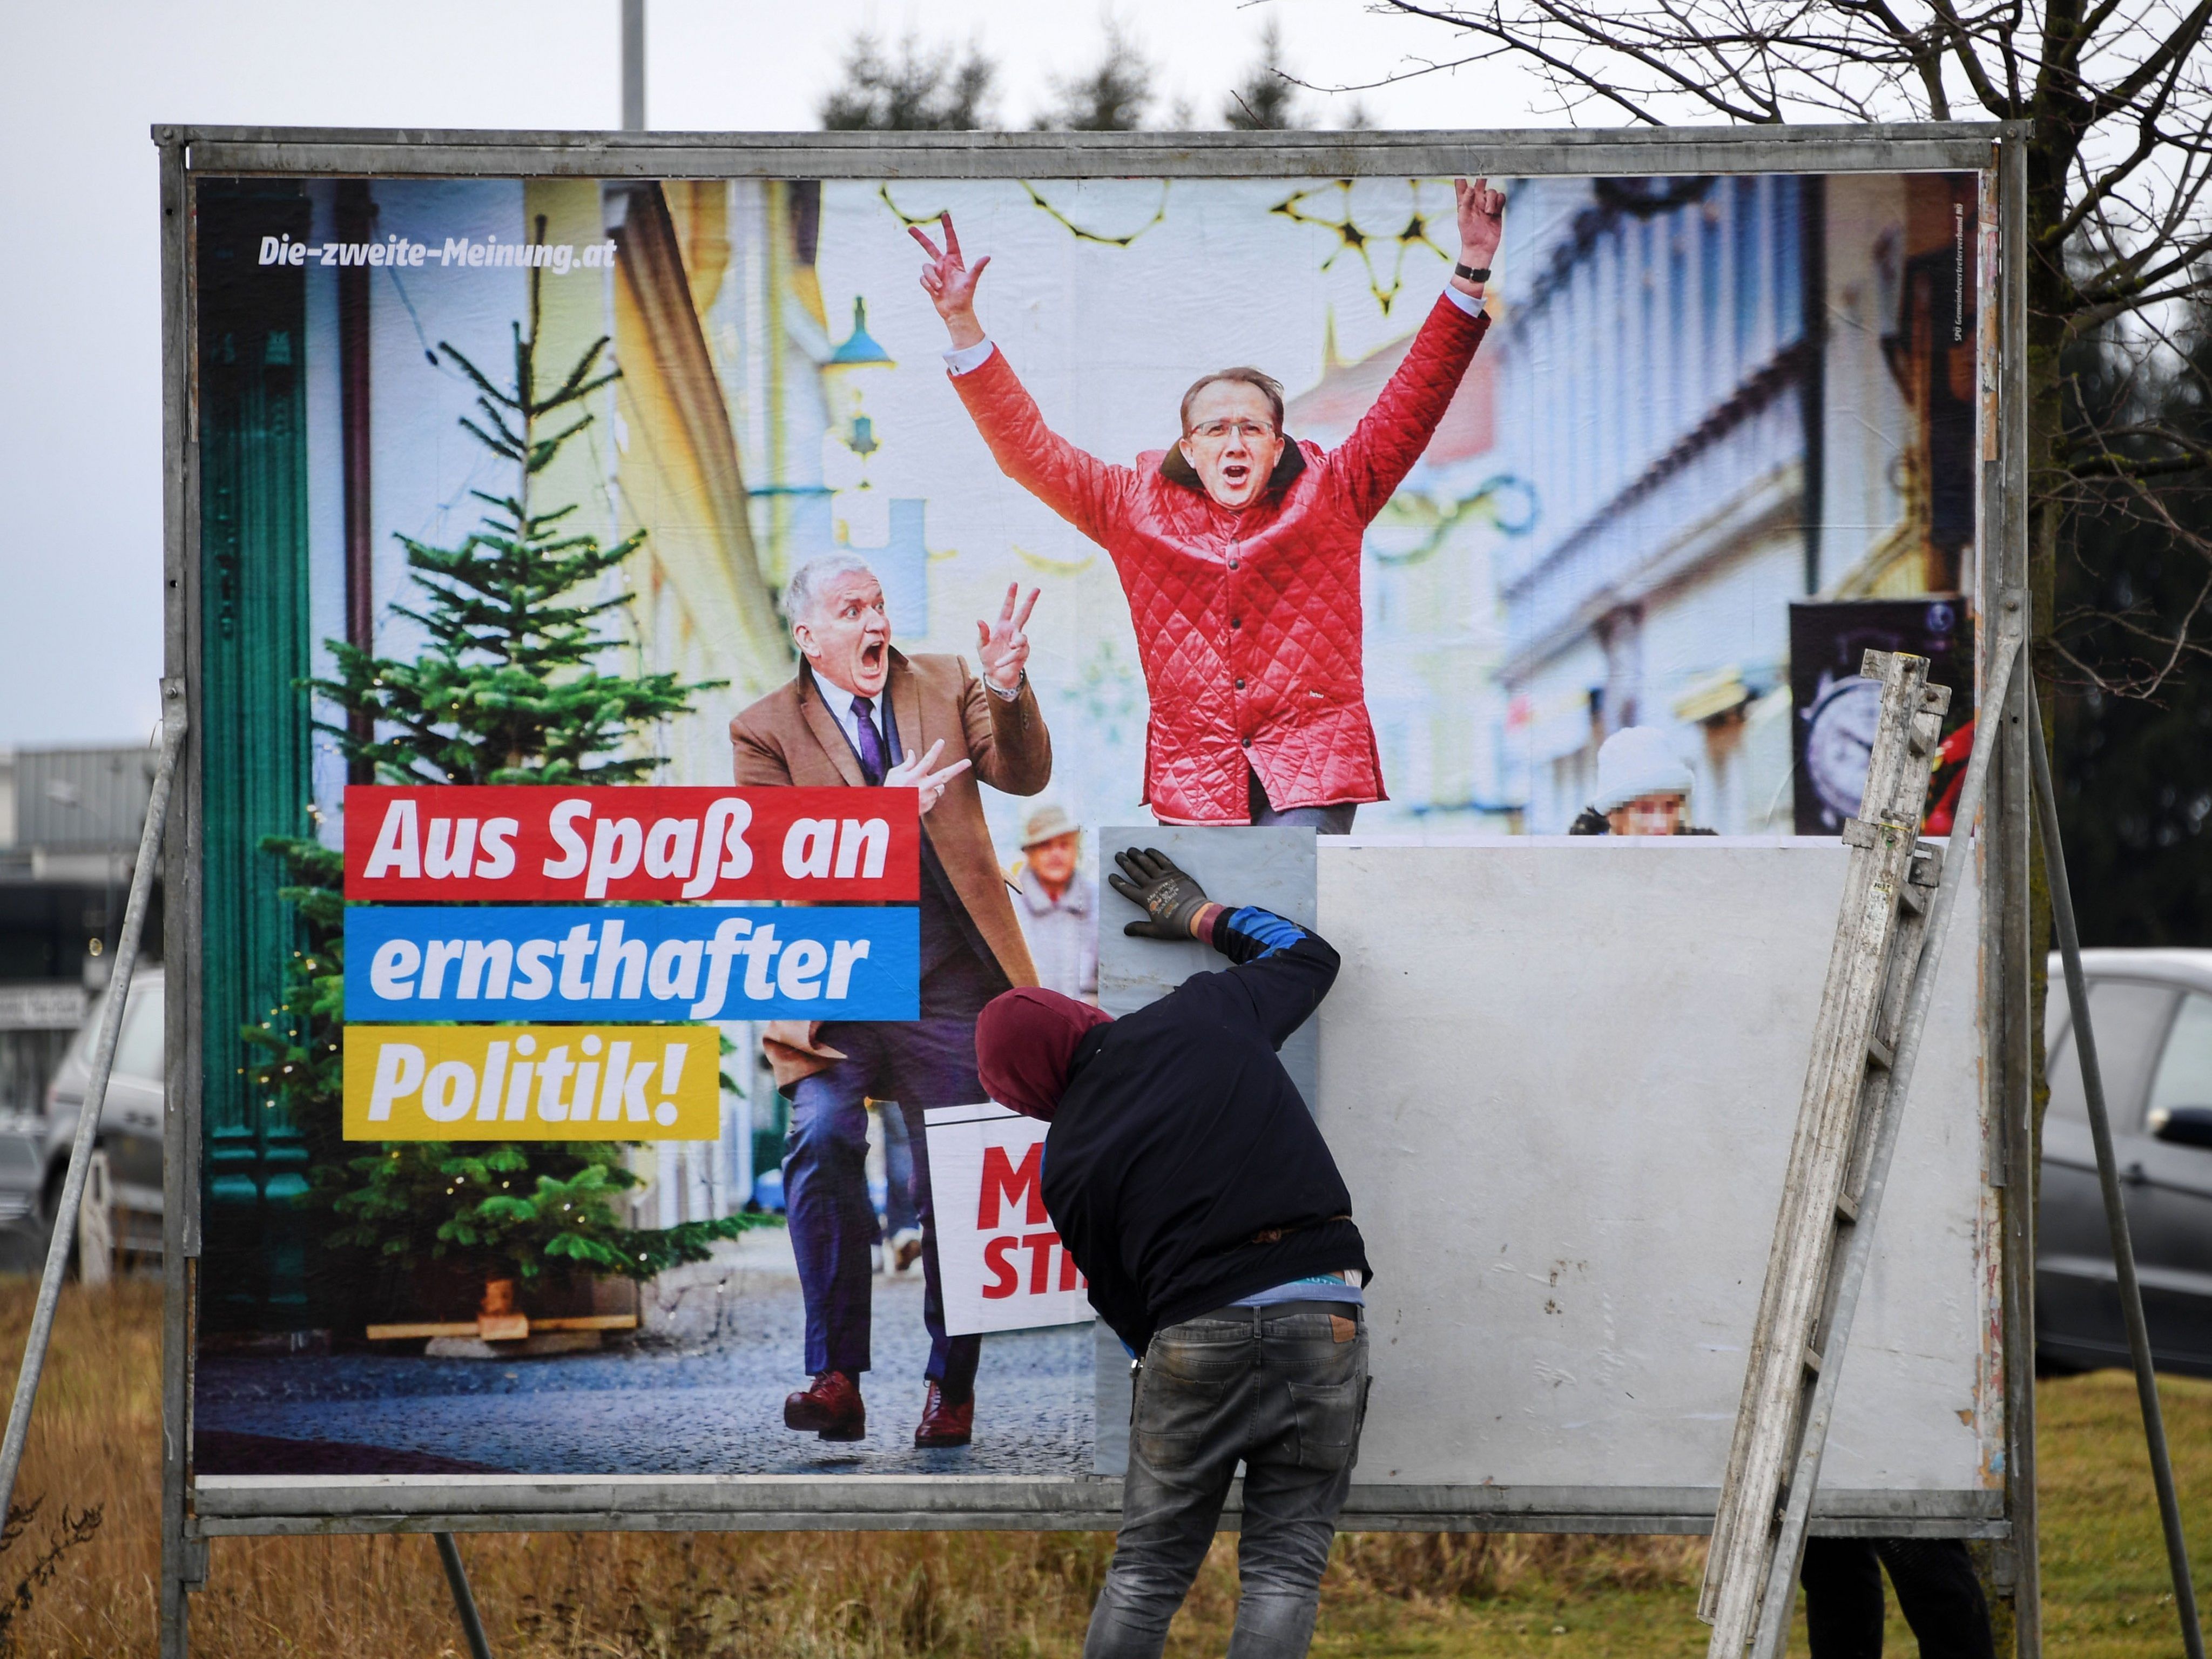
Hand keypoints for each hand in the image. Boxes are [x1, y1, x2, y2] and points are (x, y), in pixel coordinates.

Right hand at [883, 738, 972, 814]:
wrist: (889, 814)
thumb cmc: (890, 791)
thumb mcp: (894, 775)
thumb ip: (906, 764)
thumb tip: (912, 752)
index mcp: (913, 777)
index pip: (927, 761)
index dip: (935, 750)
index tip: (942, 741)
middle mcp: (922, 787)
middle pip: (944, 775)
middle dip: (957, 768)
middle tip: (968, 761)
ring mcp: (927, 798)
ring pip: (939, 787)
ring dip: (934, 785)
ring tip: (919, 789)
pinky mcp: (929, 806)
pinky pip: (934, 796)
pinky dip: (929, 794)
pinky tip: (917, 797)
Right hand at [911, 212, 989, 349]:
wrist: (956, 311)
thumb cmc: (965, 296)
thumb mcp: (971, 281)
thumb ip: (977, 268)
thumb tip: (987, 256)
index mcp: (954, 260)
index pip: (950, 240)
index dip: (948, 227)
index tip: (945, 214)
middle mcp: (943, 264)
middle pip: (929, 247)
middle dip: (920, 238)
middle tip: (910, 228)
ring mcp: (935, 272)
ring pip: (925, 267)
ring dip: (932, 278)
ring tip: (940, 288)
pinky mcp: (929, 281)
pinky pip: (922, 278)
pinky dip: (928, 285)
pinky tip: (935, 292)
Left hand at [976, 582, 1038, 692]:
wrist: (996, 676)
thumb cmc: (988, 658)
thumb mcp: (981, 645)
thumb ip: (982, 633)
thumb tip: (979, 620)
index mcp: (1002, 626)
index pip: (1007, 608)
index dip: (1010, 596)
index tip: (1014, 583)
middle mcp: (1013, 631)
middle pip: (1024, 613)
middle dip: (1030, 601)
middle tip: (1037, 588)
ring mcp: (1019, 642)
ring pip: (1022, 638)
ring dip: (1016, 643)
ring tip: (1011, 647)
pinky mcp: (1023, 653)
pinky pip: (1017, 653)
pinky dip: (1008, 658)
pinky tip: (999, 663)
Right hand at [1108, 848, 1213, 940]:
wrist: (1196, 916)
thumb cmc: (1176, 925)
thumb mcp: (1156, 931)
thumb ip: (1140, 929)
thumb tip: (1125, 930)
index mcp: (1145, 899)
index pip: (1127, 889)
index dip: (1118, 883)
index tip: (1111, 876)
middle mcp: (1152, 885)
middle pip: (1135, 872)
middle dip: (1125, 863)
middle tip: (1118, 855)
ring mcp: (1164, 877)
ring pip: (1147, 863)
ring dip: (1137, 856)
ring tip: (1130, 850)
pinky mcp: (1175, 872)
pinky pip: (1163, 860)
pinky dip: (1155, 854)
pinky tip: (1148, 850)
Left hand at [1453, 176, 1505, 276]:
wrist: (1481, 248)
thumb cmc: (1468, 235)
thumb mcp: (1463, 219)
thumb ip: (1465, 202)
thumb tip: (1470, 188)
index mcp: (1464, 201)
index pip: (1462, 184)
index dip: (1462, 173)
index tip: (1463, 162)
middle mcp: (1476, 200)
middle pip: (1480, 182)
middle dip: (1482, 176)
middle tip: (1486, 169)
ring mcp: (1487, 204)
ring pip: (1492, 191)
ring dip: (1491, 200)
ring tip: (1488, 213)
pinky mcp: (1497, 209)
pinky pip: (1501, 197)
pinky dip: (1499, 202)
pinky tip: (1495, 212)